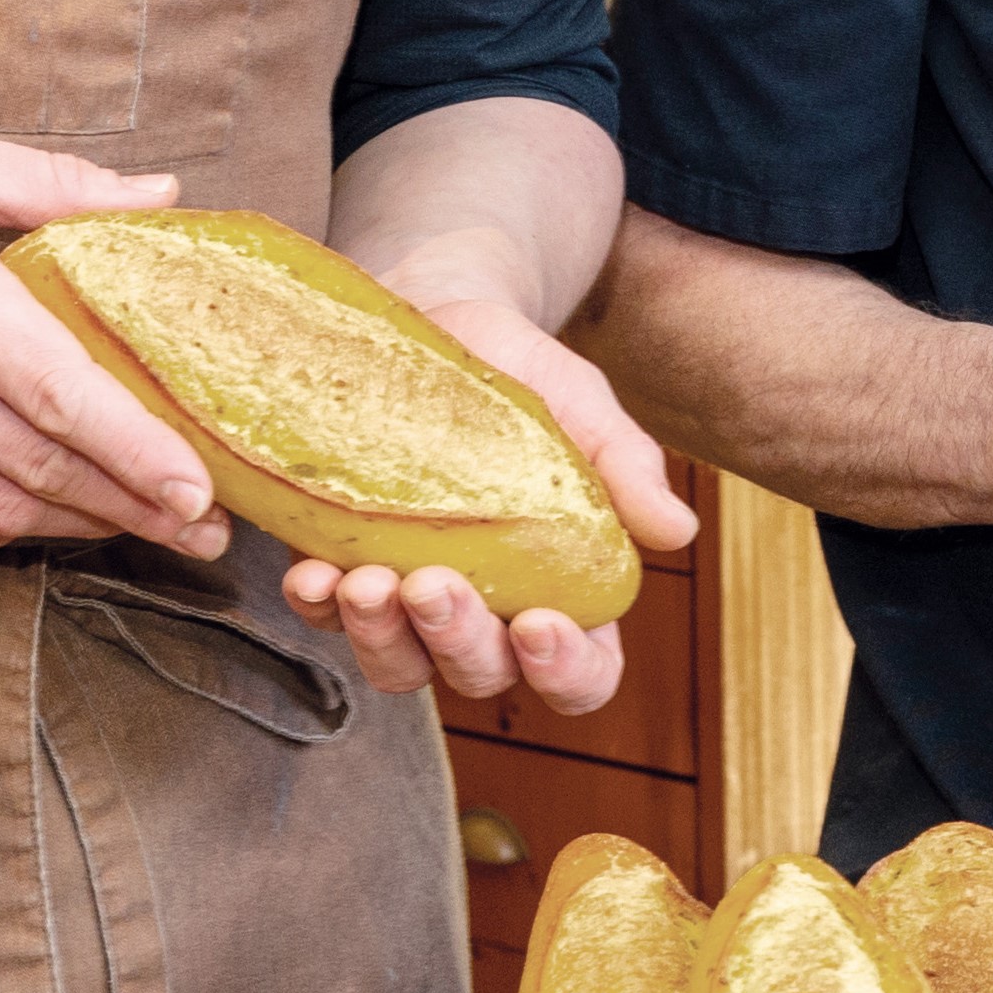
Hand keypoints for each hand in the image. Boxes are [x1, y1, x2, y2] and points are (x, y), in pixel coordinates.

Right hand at [0, 126, 225, 566]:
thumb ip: (51, 182)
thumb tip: (158, 194)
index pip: (59, 392)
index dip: (138, 448)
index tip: (199, 485)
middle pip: (40, 469)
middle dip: (135, 508)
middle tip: (207, 529)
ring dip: (78, 531)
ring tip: (146, 532)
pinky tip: (42, 528)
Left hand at [282, 290, 697, 709]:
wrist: (441, 317)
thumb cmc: (527, 373)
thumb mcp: (586, 407)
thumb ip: (628, 467)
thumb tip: (677, 531)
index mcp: (568, 588)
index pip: (582, 672)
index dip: (564, 672)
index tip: (539, 623)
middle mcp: (492, 610)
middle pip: (483, 675)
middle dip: (457, 642)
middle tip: (432, 583)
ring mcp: (414, 599)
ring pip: (400, 667)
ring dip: (381, 639)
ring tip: (366, 578)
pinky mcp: (349, 568)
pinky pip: (327, 620)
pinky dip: (319, 607)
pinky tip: (315, 572)